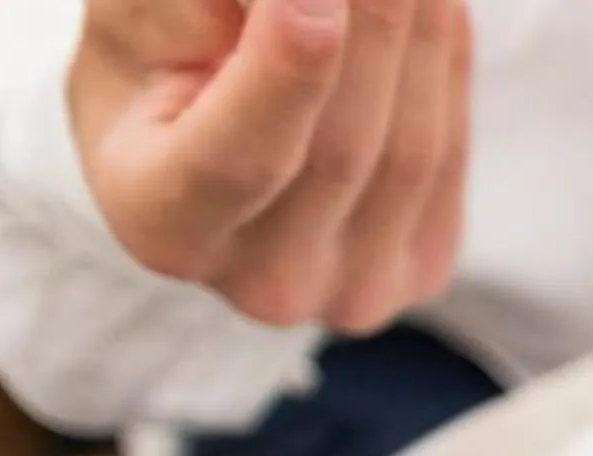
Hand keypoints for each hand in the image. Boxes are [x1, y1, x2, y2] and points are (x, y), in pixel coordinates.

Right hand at [67, 0, 470, 330]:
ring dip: (419, 31)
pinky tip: (431, 3)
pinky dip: (445, 62)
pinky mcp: (422, 268)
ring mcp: (352, 290)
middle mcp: (262, 281)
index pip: (235, 159)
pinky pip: (450, 154)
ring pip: (412, 148)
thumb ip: (204, 6)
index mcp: (160, 222)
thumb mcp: (141, 14)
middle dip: (370, 23)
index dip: (285, 73)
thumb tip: (304, 4)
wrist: (200, 139)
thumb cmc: (154, 60)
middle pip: (342, 148)